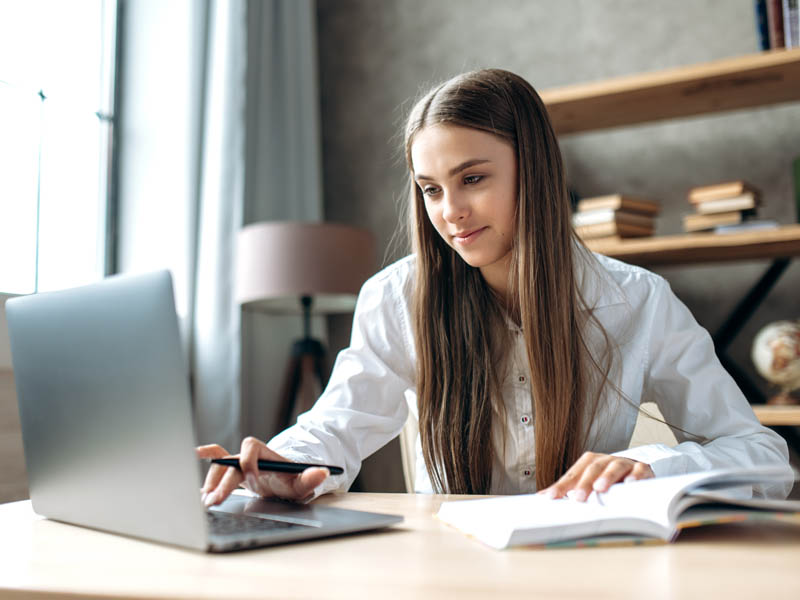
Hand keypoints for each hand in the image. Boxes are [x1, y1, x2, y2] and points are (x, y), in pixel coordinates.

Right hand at [196, 437, 329, 506]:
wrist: (285, 482)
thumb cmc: (292, 481)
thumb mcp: (303, 483)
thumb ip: (311, 478)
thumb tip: (323, 472)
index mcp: (266, 454)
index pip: (251, 449)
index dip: (248, 463)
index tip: (250, 481)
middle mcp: (250, 456)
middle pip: (232, 462)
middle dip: (223, 481)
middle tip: (215, 501)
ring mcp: (240, 462)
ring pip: (220, 465)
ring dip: (211, 481)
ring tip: (206, 500)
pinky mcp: (233, 470)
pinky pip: (217, 457)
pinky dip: (205, 455)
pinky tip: (192, 456)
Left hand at [538, 451, 653, 501]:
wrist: (639, 474)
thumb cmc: (610, 482)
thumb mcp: (589, 484)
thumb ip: (569, 489)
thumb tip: (541, 497)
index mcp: (590, 463)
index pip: (573, 473)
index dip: (562, 485)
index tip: (551, 497)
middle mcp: (606, 460)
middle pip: (592, 468)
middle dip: (583, 482)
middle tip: (576, 497)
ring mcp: (625, 463)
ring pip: (614, 466)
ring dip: (607, 477)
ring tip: (600, 489)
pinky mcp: (643, 469)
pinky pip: (640, 470)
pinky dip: (635, 476)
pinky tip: (630, 485)